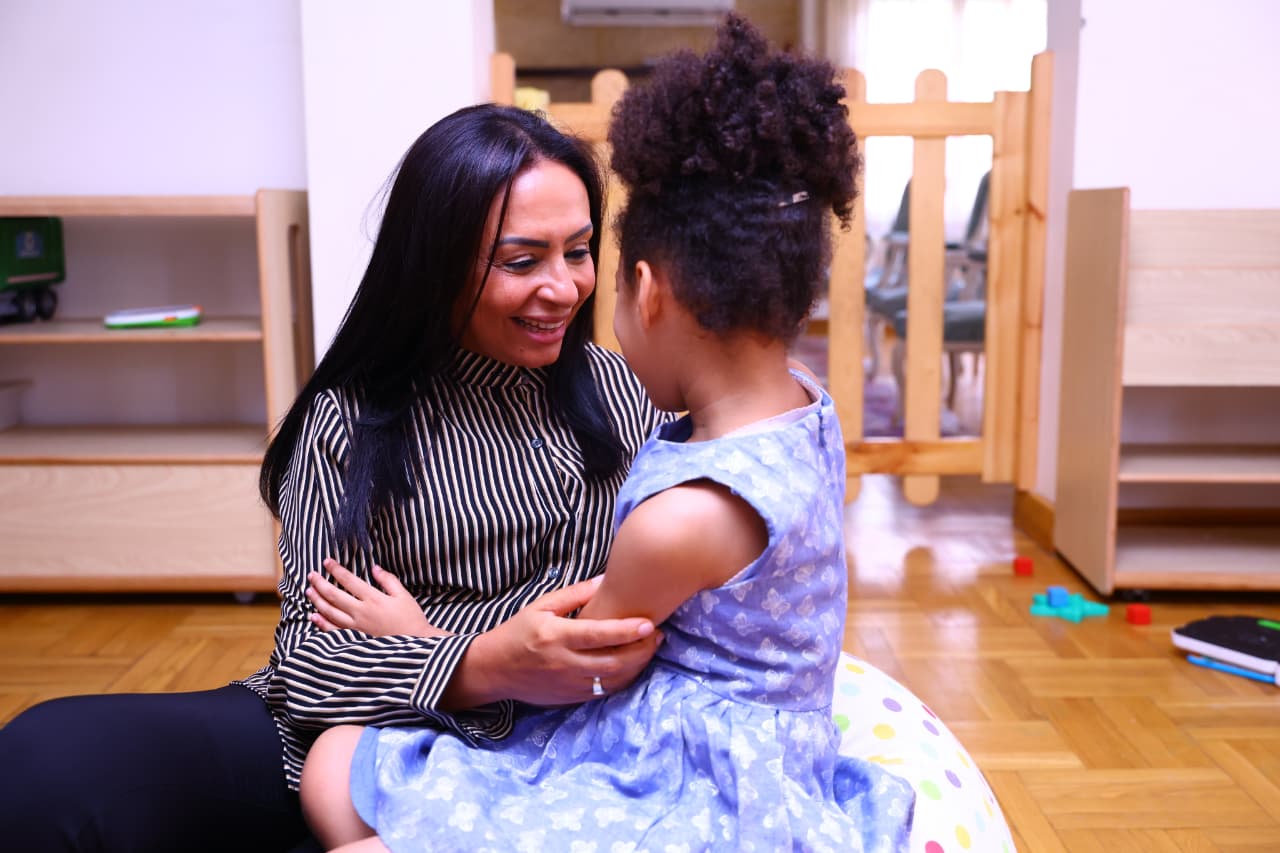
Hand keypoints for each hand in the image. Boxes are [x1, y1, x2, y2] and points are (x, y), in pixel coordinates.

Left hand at [307, 558, 447, 637]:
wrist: (415, 645)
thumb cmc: (411, 619)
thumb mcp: (403, 596)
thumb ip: (388, 580)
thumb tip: (374, 568)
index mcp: (373, 598)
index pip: (349, 580)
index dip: (336, 570)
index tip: (326, 562)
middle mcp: (361, 612)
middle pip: (334, 595)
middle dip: (320, 584)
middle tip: (311, 575)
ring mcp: (356, 627)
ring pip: (330, 612)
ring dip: (317, 600)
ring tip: (309, 591)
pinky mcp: (354, 639)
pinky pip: (333, 630)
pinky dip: (321, 623)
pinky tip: (313, 616)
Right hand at [450, 578, 662, 708]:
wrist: (493, 670)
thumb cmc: (517, 632)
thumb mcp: (540, 606)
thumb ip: (574, 594)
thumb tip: (605, 581)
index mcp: (556, 637)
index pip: (598, 635)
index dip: (627, 630)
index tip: (649, 624)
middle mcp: (564, 663)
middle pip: (613, 662)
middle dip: (642, 650)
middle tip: (658, 636)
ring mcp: (569, 684)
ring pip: (613, 680)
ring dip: (637, 666)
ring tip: (650, 649)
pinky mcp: (571, 698)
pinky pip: (605, 692)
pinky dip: (624, 679)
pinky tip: (633, 665)